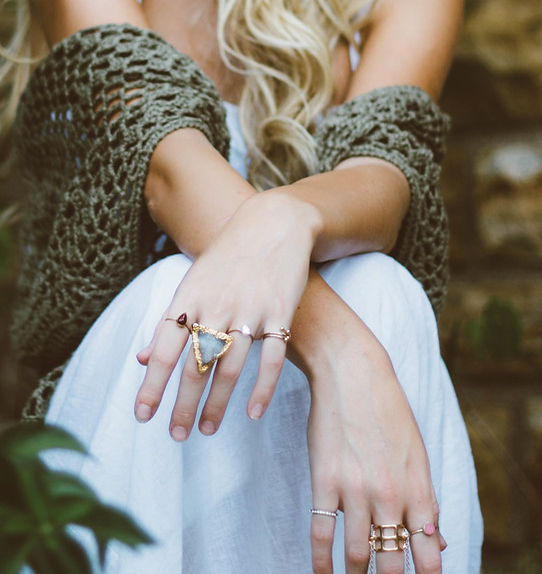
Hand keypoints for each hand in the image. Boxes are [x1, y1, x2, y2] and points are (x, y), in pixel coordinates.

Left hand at [134, 190, 320, 439]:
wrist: (273, 224)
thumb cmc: (228, 257)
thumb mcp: (192, 283)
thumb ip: (169, 322)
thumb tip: (142, 359)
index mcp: (189, 298)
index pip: (164, 350)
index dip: (152, 385)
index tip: (143, 417)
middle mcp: (216, 306)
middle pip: (194, 366)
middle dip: (182, 405)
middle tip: (175, 436)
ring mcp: (250, 310)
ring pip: (229, 368)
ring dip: (217, 404)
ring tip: (207, 429)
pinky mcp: (281, 312)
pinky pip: (272, 359)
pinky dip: (262, 388)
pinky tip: (254, 412)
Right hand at [306, 336, 444, 573]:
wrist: (353, 373)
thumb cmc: (388, 410)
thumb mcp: (417, 452)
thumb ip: (426, 499)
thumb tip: (438, 541)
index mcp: (418, 487)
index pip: (428, 552)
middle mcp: (390, 494)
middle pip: (392, 562)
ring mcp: (356, 489)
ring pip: (357, 555)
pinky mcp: (325, 480)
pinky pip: (322, 533)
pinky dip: (322, 561)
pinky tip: (323, 573)